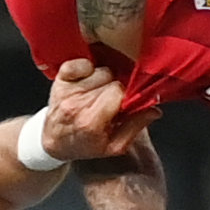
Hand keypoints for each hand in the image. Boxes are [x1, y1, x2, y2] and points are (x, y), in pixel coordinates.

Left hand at [44, 58, 159, 161]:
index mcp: (91, 122)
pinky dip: (87, 68)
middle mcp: (77, 105)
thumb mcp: (113, 146)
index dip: (127, 95)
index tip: (127, 102)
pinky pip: (79, 63)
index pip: (118, 93)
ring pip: (100, 71)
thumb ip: (135, 127)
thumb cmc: (85, 145)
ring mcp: (67, 91)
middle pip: (111, 81)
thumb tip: (154, 110)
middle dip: (116, 89)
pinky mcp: (59, 80)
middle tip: (113, 101)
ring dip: (104, 80)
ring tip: (100, 93)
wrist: (54, 142)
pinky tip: (89, 80)